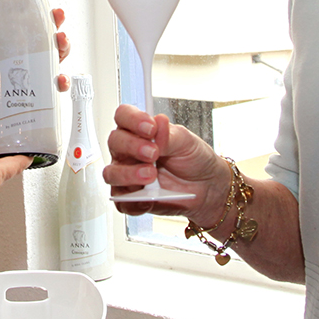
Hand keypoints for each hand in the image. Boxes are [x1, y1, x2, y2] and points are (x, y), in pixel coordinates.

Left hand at [0, 0, 70, 143]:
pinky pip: (55, 91)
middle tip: (59, 30)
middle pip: (51, 44)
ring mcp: (34, 80)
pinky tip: (58, 80)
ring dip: (65, 52)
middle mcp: (27, 63)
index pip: (35, 29)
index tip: (53, 11)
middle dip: (60, 33)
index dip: (47, 18)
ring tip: (61, 47)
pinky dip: (61, 83)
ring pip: (58, 62)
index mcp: (13, 49)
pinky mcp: (37, 99)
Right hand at [104, 105, 230, 223]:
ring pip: (111, 173)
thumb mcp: (186, 141)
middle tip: (153, 153)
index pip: (124, 116)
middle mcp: (129, 151)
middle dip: (132, 146)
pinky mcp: (131, 198)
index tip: (150, 128)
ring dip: (128, 174)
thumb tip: (158, 122)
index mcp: (139, 131)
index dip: (132, 119)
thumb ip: (168, 135)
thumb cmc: (193, 159)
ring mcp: (127, 175)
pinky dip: (134, 202)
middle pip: (114, 142)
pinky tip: (149, 198)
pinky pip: (122, 202)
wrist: (207, 187)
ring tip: (151, 175)